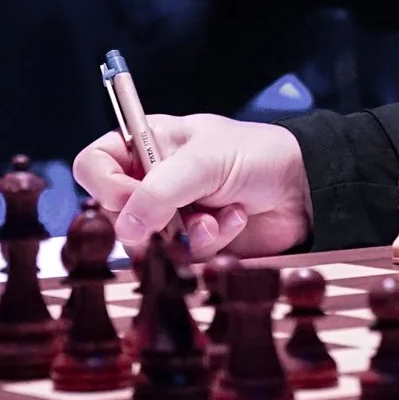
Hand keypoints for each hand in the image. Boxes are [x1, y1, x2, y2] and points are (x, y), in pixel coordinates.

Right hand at [73, 112, 314, 256]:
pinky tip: (236, 219)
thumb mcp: (205, 162)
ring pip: (146, 242)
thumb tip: (123, 230)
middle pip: (114, 212)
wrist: (305, 186)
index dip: (105, 185)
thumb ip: (159, 191)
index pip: (93, 164)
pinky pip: (180, 256)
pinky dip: (210, 241)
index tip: (131, 196)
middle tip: (181, 212)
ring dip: (186, 233)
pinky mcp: (193, 242)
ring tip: (218, 215)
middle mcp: (153, 178)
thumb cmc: (257, 155)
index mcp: (148, 143)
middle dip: (150, 220)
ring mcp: (172, 212)